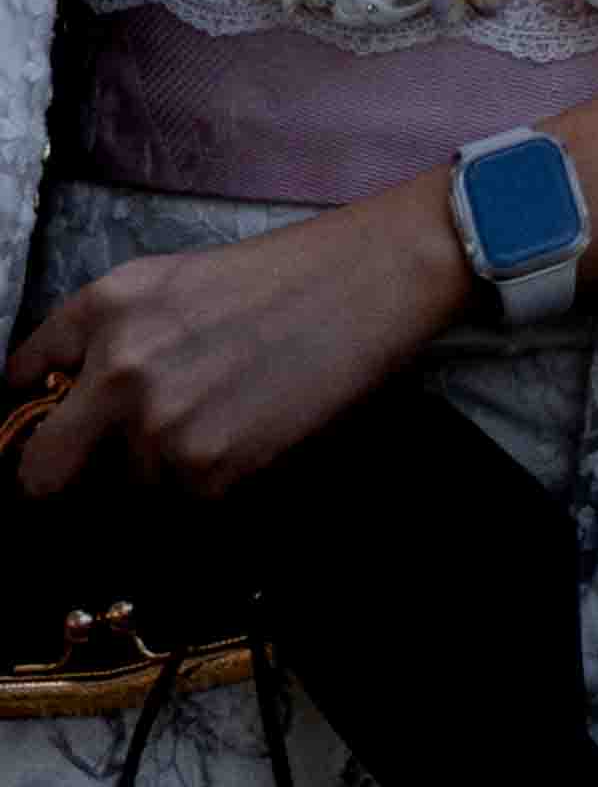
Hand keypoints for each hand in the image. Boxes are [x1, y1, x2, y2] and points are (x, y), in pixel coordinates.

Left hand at [2, 184, 466, 507]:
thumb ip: (101, 337)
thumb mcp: (170, 280)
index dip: (31, 418)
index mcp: (104, 310)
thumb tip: (56, 403)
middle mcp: (117, 372)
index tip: (51, 434)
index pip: (16, 385)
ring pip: (117, 501)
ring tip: (208, 435)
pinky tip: (241, 443)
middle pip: (38, 477)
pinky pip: (177, 511)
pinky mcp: (210, 474)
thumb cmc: (283, 275)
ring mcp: (162, 430)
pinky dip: (201, 493)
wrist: (372, 280)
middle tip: (96, 478)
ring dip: (148, 487)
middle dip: (56, 485)